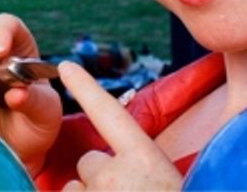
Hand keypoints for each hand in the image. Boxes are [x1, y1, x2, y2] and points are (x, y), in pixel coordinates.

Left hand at [57, 62, 181, 190]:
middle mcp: (112, 175)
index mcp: (145, 162)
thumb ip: (150, 166)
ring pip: (77, 186)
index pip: (108, 113)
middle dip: (103, 177)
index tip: (66, 67)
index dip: (85, 87)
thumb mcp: (180, 184)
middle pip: (90, 161)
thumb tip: (138, 168)